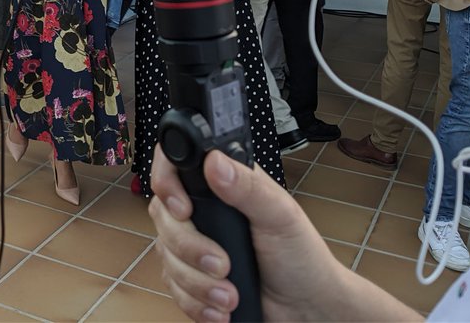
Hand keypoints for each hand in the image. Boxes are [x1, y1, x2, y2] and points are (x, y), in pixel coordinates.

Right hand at [149, 147, 414, 321]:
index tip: (183, 210)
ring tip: (230, 296)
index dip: (167, 183)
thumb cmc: (301, 257)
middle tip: (223, 265)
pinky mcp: (190, 275)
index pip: (175, 165)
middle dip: (191, 248)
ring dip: (197, 283)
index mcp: (222, 183)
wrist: (305, 309)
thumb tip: (214, 162)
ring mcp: (193, 243)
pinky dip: (195, 302)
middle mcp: (202, 209)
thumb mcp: (280, 216)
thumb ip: (248, 187)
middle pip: (164, 216)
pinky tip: (220, 308)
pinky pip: (172, 287)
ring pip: (166, 256)